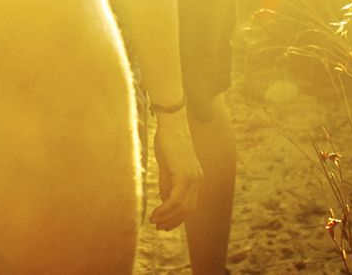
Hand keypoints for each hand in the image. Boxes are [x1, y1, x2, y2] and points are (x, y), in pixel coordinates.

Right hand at [148, 109, 201, 229]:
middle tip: (158, 226)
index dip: (178, 217)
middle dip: (172, 221)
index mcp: (195, 178)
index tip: (164, 224)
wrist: (171, 125)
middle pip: (188, 209)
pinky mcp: (184, 175)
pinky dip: (166, 209)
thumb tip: (165, 201)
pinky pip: (176, 199)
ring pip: (182, 207)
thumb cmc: (167, 142)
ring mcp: (192, 177)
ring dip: (167, 217)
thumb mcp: (167, 167)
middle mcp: (197, 180)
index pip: (190, 205)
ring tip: (154, 220)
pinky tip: (156, 212)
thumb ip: (168, 184)